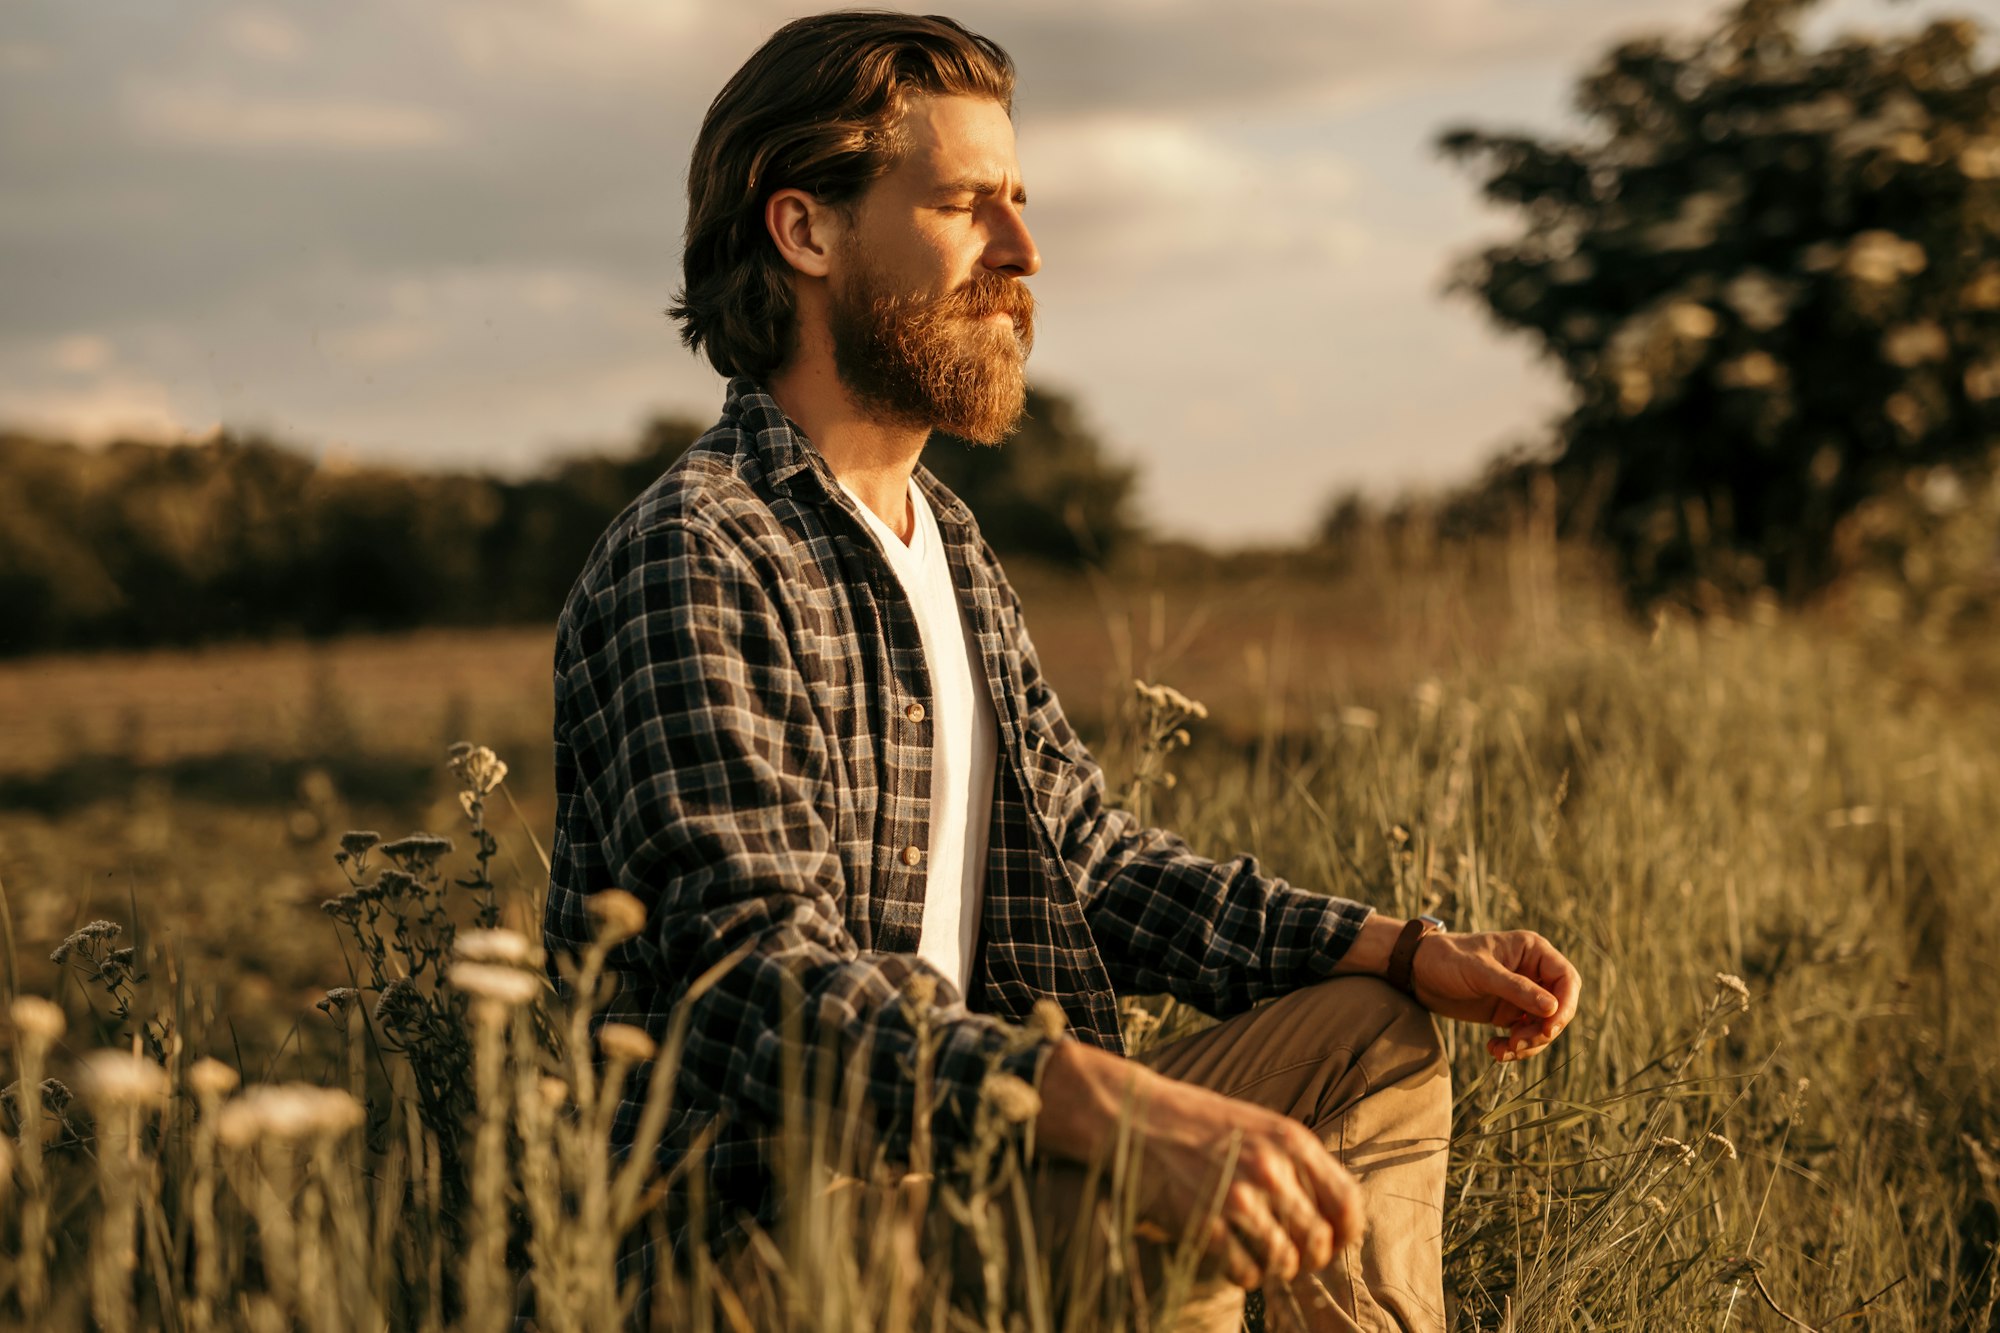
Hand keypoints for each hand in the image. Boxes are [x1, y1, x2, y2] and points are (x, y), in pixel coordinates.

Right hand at [1034, 1041, 1362, 1289]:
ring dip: (1274, 1269)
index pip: (1347, 1202)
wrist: (1133, 1117)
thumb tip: (1331, 1215)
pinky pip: (1245, 1273)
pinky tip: (1231, 1258)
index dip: (1346, 1232)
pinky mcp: (1205, 1226)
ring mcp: (1237, 1199)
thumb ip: (1297, 1164)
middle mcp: (1271, 1170)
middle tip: (1289, 1254)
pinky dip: (1244, 1276)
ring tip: (1258, 1257)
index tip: (1333, 1241)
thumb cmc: (1199, 1123)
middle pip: (1318, 1241)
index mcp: (1291, 1141)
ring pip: (1284, 1263)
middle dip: (1308, 1257)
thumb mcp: (1260, 1126)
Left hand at [1409, 929, 1580, 1062]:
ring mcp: (1523, 995)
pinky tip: (1494, 1050)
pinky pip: (1525, 1036)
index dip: (1565, 1006)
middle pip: (1560, 1008)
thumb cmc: (1447, 959)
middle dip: (1543, 1032)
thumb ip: (1516, 988)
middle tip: (1518, 1045)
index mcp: (1533, 951)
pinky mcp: (1510, 1013)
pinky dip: (1515, 1048)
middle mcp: (1533, 972)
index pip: (1567, 979)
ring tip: (1502, 1051)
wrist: (1418, 972)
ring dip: (1528, 1045)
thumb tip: (1553, 1008)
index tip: (1548, 1029)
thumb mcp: (1480, 972)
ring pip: (1544, 1026)